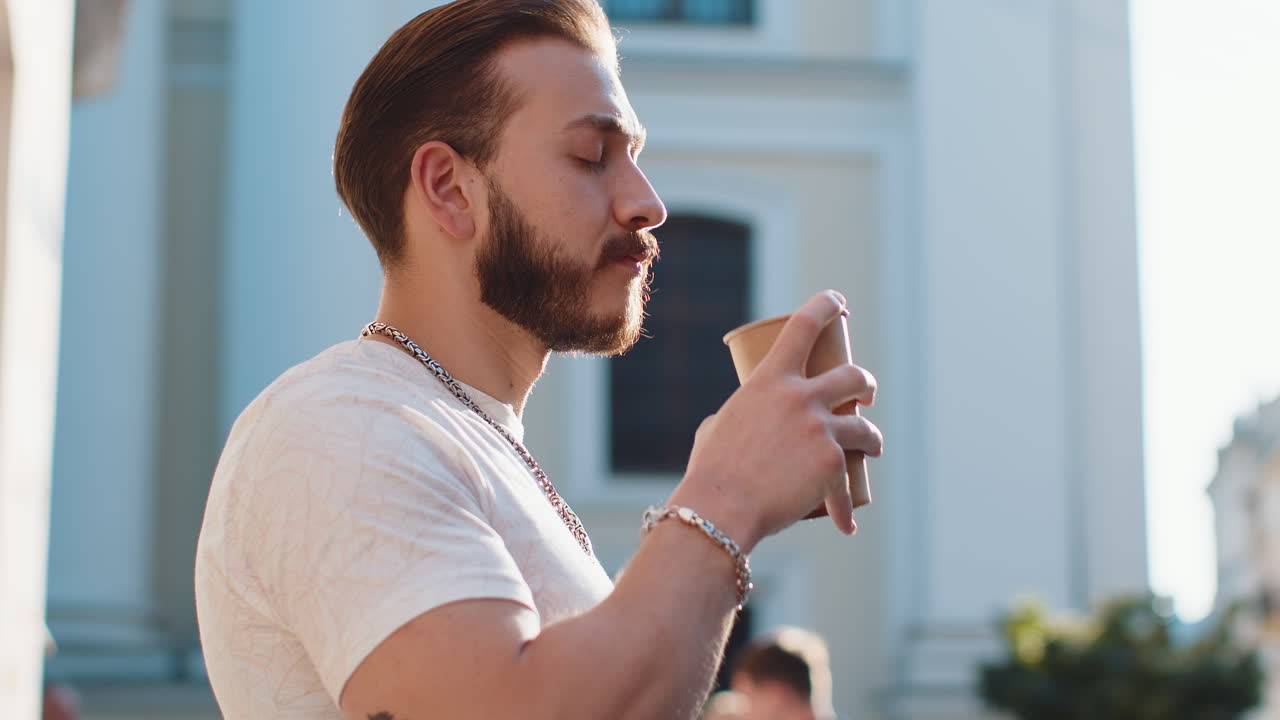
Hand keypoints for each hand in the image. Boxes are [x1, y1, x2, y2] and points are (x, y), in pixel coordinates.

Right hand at [671, 290, 882, 550]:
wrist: (720, 508)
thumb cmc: (710, 471)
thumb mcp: (717, 428)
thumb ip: (735, 418)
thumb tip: (738, 424)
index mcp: (769, 380)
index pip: (803, 326)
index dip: (825, 306)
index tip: (839, 301)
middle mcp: (800, 397)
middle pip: (852, 377)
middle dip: (865, 385)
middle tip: (865, 396)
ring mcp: (820, 429)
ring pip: (864, 427)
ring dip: (872, 439)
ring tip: (872, 449)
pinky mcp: (832, 463)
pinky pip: (848, 485)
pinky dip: (845, 507)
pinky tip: (847, 522)